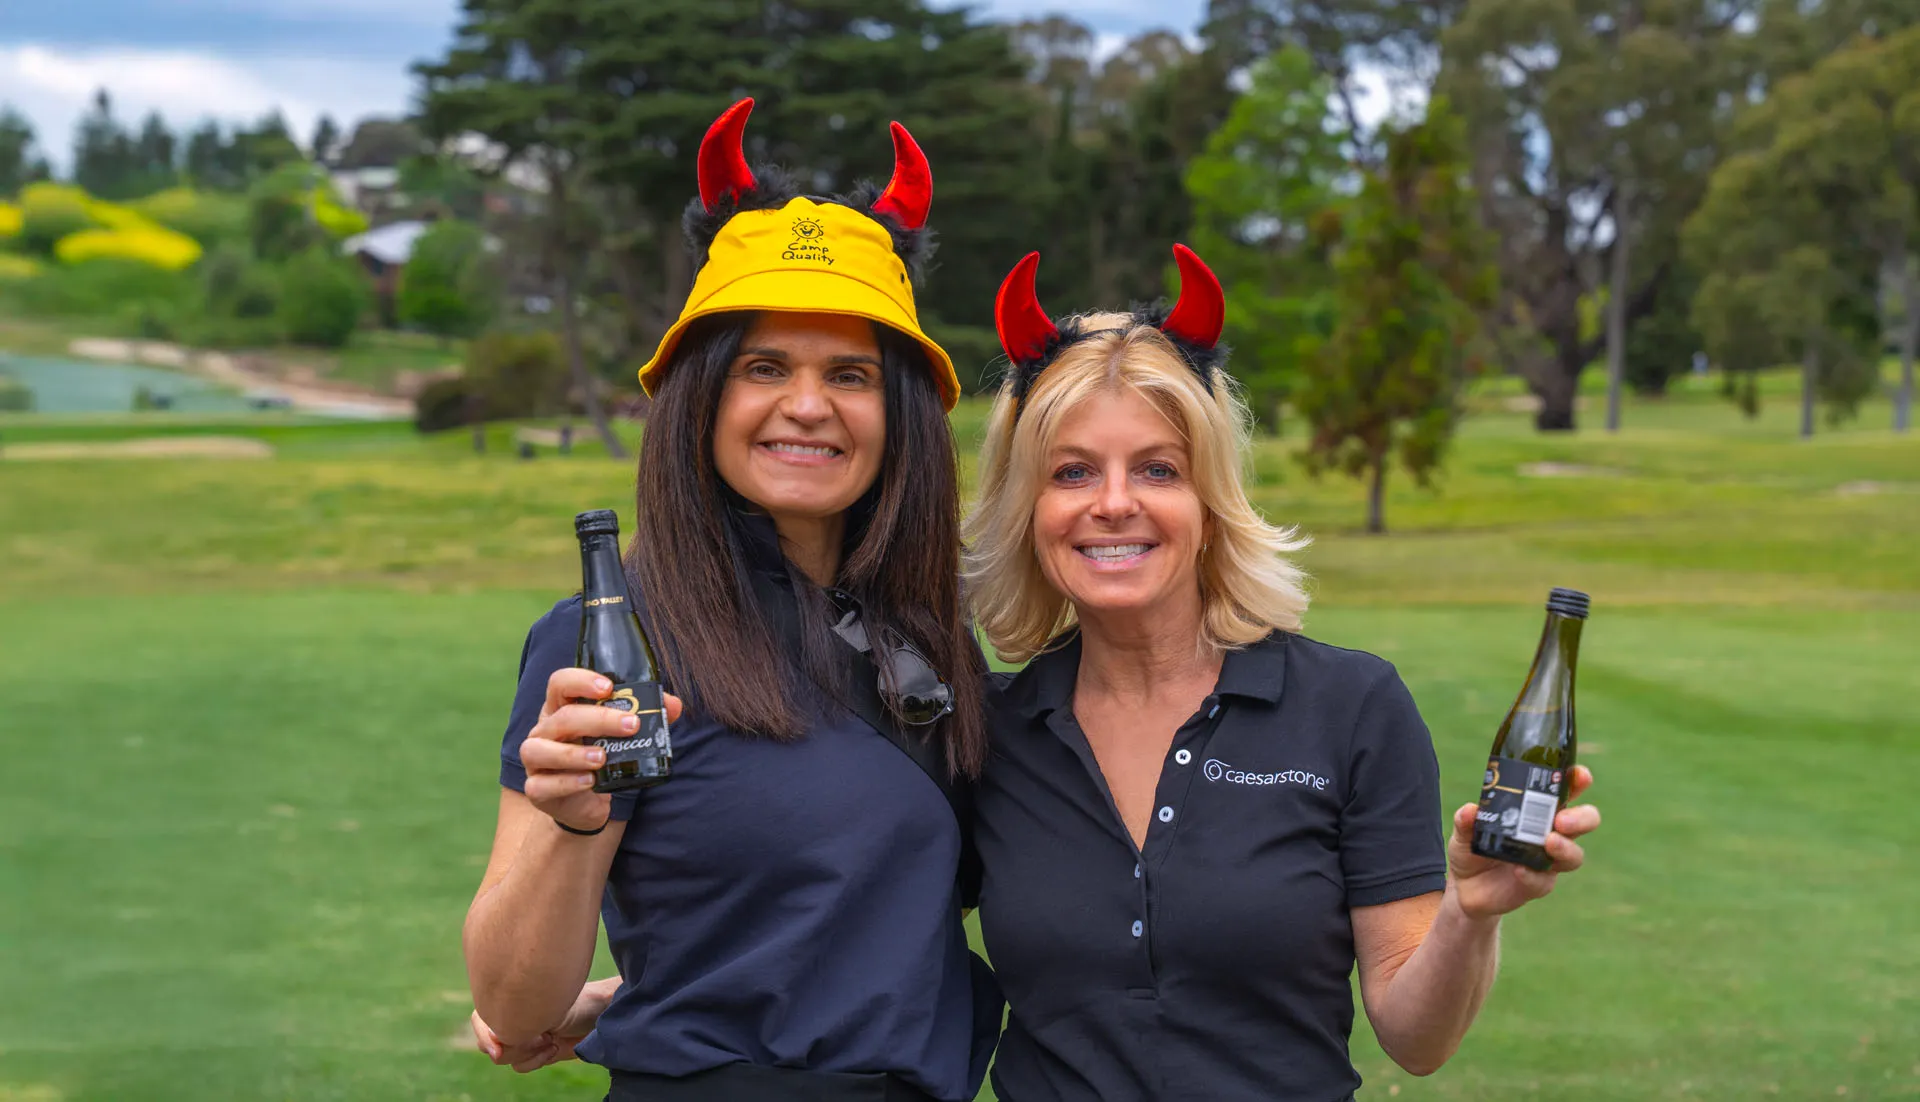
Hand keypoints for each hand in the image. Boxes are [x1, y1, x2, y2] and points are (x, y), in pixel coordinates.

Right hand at [470, 979, 614, 1071]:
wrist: (604, 1016)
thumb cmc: (580, 1002)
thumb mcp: (548, 1009)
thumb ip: (519, 1023)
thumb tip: (497, 1048)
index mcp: (513, 998)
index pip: (481, 1016)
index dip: (484, 1033)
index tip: (498, 1047)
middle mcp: (515, 1017)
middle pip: (489, 1042)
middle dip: (513, 1045)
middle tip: (541, 1037)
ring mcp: (525, 1036)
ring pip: (506, 1057)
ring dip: (526, 1053)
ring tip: (550, 1040)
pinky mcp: (536, 1053)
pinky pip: (521, 1066)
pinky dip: (535, 1061)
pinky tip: (555, 1048)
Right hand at [522, 669, 682, 832]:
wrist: (584, 803)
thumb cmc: (600, 758)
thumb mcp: (619, 736)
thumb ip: (647, 717)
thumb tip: (673, 705)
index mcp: (561, 709)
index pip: (560, 683)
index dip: (581, 681)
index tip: (609, 687)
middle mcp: (544, 731)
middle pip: (563, 717)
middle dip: (599, 719)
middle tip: (631, 725)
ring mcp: (535, 761)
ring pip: (541, 750)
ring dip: (574, 753)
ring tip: (603, 757)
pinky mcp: (536, 789)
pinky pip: (542, 785)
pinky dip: (567, 782)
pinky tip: (589, 781)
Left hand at [1447, 765, 1599, 920]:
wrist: (1464, 885)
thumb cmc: (1473, 846)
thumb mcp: (1464, 830)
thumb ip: (1466, 819)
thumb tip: (1470, 810)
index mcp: (1539, 810)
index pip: (1567, 790)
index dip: (1578, 781)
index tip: (1580, 776)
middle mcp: (1551, 833)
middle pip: (1585, 821)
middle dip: (1581, 818)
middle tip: (1562, 819)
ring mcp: (1548, 860)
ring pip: (1574, 855)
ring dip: (1566, 848)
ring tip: (1549, 842)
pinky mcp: (1538, 884)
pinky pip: (1543, 881)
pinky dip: (1533, 875)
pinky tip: (1520, 870)